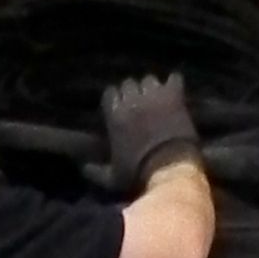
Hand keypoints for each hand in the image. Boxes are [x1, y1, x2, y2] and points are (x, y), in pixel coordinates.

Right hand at [86, 73, 201, 198]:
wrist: (169, 168)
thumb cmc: (138, 175)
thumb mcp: (112, 178)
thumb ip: (96, 171)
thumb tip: (83, 169)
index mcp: (114, 115)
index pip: (110, 93)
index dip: (115, 100)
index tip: (119, 108)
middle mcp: (132, 100)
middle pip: (129, 83)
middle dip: (133, 92)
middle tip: (139, 105)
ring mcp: (154, 95)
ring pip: (150, 80)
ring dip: (152, 88)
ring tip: (157, 99)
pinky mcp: (175, 96)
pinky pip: (174, 79)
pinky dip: (174, 84)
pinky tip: (175, 93)